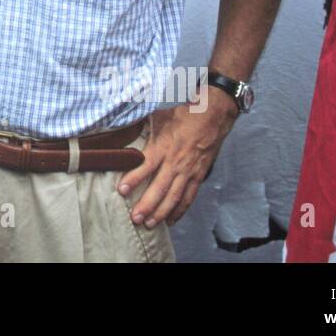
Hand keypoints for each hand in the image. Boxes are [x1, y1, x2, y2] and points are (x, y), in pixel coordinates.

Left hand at [118, 94, 236, 227]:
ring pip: (174, 197)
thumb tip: (122, 118)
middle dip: (147, 205)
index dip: (133, 178)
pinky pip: (189, 196)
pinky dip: (180, 210)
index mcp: (164, 145)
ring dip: (161, 212)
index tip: (122, 190)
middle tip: (135, 218)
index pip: (146, 165)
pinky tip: (171, 220)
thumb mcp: (159, 112)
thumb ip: (141, 121)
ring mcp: (188, 170)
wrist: (214, 113)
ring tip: (149, 224)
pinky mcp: (198, 175)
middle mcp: (176, 161)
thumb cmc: (184, 110)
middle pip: (160, 188)